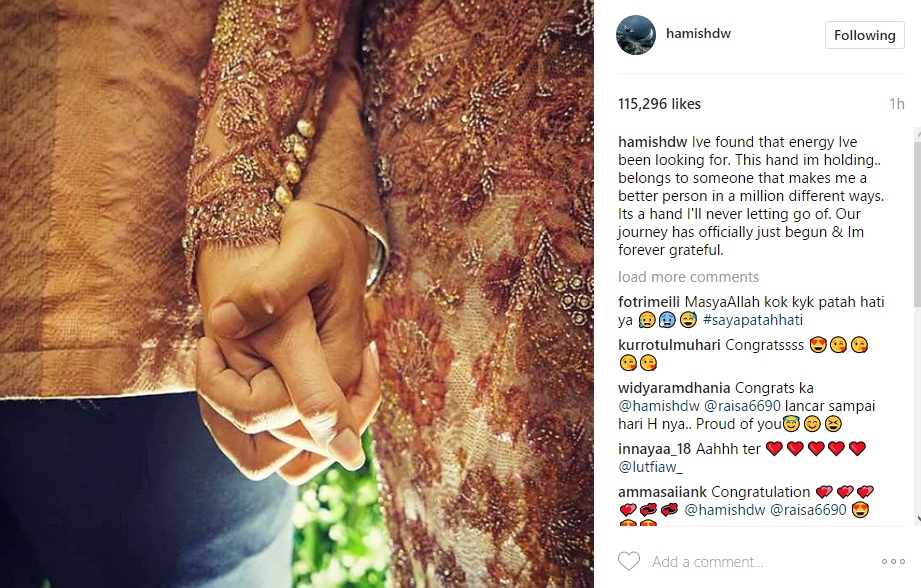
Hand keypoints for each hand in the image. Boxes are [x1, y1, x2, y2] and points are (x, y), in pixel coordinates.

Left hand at [195, 201, 372, 477]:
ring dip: (232, 424)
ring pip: (273, 455)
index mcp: (338, 363)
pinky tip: (229, 374)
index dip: (222, 386)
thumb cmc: (321, 236)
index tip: (210, 339)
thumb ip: (270, 289)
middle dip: (225, 404)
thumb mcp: (302, 247)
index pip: (270, 413)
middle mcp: (338, 391)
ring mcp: (327, 397)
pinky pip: (275, 441)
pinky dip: (242, 422)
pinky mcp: (312, 393)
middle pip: (272, 446)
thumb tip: (224, 325)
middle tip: (215, 343)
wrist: (332, 233)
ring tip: (221, 364)